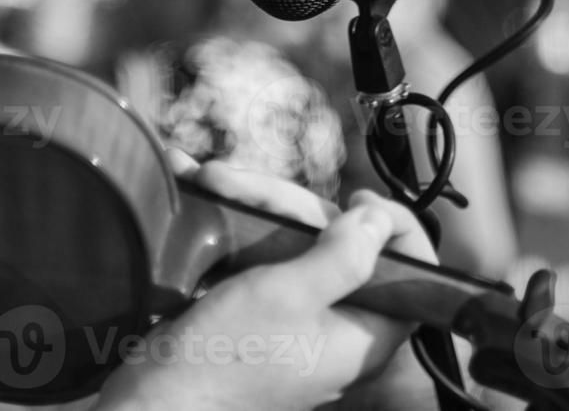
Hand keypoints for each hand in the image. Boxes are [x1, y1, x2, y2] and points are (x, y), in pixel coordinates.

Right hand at [97, 152, 438, 410]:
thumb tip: (379, 221)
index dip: (392, 226)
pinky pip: (265, 261)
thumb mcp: (288, 295)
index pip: (413, 272)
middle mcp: (340, 326)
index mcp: (366, 332)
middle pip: (341, 244)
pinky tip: (208, 195)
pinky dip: (238, 229)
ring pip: (298, 245)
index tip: (357, 198)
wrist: (156, 402)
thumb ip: (343, 257)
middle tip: (240, 185)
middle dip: (289, 206)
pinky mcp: (264, 314)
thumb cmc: (225, 358)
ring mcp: (300, 320)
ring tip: (209, 180)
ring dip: (255, 208)